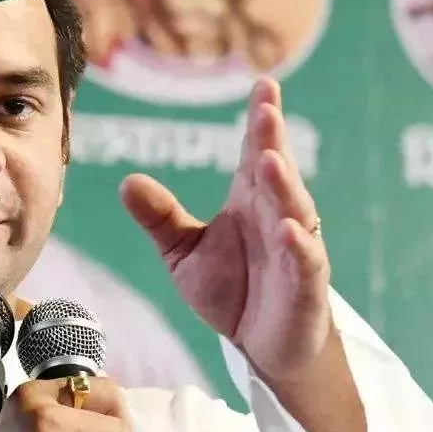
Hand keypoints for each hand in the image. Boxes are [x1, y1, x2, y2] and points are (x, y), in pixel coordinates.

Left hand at [120, 78, 329, 381]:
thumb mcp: (184, 252)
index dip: (260, 120)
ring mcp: (296, 249)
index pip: (256, 152)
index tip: (262, 84)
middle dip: (272, 140)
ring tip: (271, 160)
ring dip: (285, 185)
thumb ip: (160, 217)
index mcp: (250, 201)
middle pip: (276, 171)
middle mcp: (277, 216)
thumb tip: (126, 181)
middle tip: (265, 110)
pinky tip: (289, 230)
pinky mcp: (305, 285)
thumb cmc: (233, 291)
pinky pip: (306, 262)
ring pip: (295, 209)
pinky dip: (300, 246)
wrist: (262, 347)